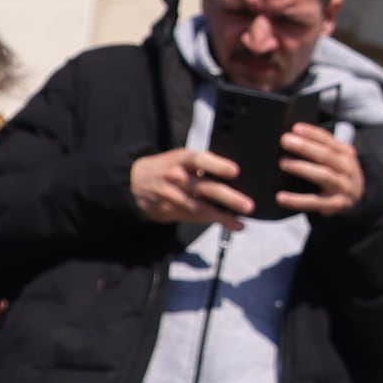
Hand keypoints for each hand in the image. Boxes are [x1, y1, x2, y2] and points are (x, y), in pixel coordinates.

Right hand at [129, 146, 250, 227]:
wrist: (133, 183)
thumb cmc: (167, 167)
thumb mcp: (180, 158)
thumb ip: (202, 164)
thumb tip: (233, 173)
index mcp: (182, 159)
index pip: (201, 160)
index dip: (218, 165)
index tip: (235, 172)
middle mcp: (178, 177)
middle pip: (206, 188)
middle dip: (229, 198)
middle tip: (248, 205)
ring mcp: (174, 196)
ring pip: (201, 208)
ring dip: (223, 216)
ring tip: (240, 221)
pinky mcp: (171, 211)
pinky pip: (195, 217)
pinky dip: (213, 221)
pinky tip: (231, 224)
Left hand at [276, 123, 363, 215]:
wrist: (356, 200)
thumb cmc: (338, 175)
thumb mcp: (335, 159)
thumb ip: (319, 149)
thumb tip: (292, 139)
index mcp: (346, 153)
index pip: (328, 140)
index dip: (312, 133)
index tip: (295, 128)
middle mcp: (347, 169)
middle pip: (326, 155)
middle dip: (305, 147)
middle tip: (286, 141)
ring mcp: (343, 187)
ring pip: (323, 175)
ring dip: (302, 168)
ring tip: (283, 163)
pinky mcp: (335, 204)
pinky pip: (314, 202)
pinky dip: (296, 200)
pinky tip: (281, 197)